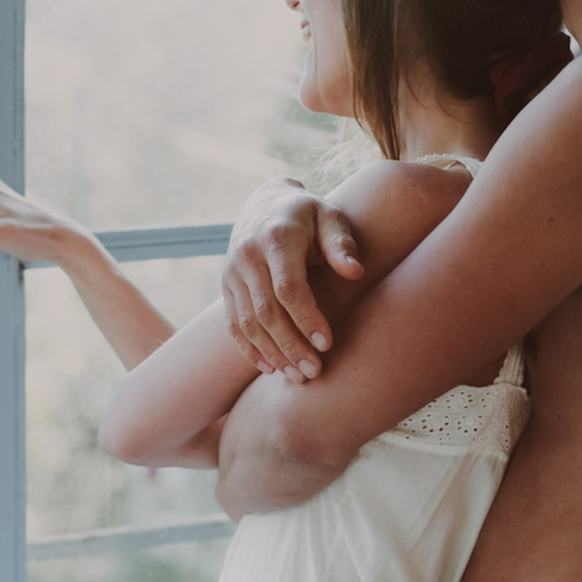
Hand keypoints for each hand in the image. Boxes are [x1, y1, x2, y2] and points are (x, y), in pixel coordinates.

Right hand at [221, 178, 362, 378]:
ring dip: (272, 353)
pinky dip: (249, 349)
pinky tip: (270, 369)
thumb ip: (341, 243)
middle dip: (290, 345)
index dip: (306, 318)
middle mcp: (247, 256)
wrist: (266, 205)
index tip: (327, 344)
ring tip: (297, 376)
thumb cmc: (308, 216)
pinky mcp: (226, 285)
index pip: (288, 287)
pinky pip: (233, 323)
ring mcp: (232, 272)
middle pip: (266, 311)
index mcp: (275, 238)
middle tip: (314, 372)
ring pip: (248, 322)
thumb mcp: (330, 217)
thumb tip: (355, 272)